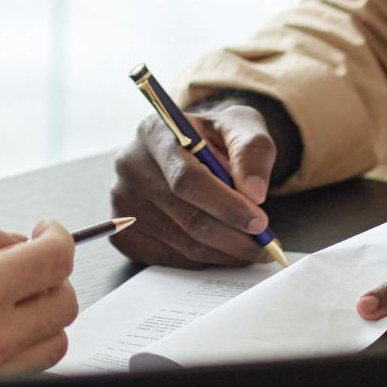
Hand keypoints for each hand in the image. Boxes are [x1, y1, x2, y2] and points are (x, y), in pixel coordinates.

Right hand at [0, 212, 77, 386]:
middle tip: (23, 263)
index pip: (56, 259)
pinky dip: (24, 344)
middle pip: (65, 302)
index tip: (45, 232)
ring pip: (54, 340)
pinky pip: (28, 368)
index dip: (58, 236)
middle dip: (50, 274)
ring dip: (40, 313)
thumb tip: (21, 242)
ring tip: (6, 298)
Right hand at [108, 103, 278, 267]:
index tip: (260, 222)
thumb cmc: (215, 137)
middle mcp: (129, 165)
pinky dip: (203, 260)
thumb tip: (254, 192)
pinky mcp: (124, 233)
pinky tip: (221, 247)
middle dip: (232, 237)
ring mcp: (122, 202)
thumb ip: (253, 149)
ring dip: (224, 253)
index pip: (187, 179)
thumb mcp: (242, 126)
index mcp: (154, 132)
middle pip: (185, 216)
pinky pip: (170, 259)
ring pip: (182, 244)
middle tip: (265, 245)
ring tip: (252, 247)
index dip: (226, 206)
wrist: (192, 150)